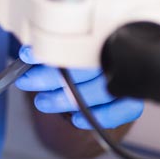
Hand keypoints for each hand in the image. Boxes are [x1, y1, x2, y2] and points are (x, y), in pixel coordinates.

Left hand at [14, 46, 143, 129]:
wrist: (124, 67)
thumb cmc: (90, 57)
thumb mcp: (73, 46)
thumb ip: (57, 48)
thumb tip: (29, 53)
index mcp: (109, 38)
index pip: (77, 46)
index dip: (50, 53)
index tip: (27, 55)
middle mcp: (122, 60)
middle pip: (85, 70)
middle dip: (50, 78)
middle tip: (27, 81)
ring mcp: (129, 83)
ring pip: (96, 93)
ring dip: (64, 100)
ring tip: (42, 102)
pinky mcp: (132, 105)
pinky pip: (118, 114)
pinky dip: (96, 118)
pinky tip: (75, 120)